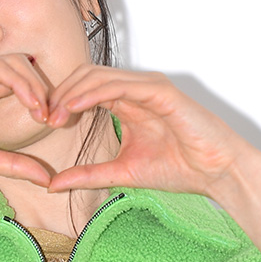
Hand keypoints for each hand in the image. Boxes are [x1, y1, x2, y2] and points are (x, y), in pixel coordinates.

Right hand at [0, 54, 51, 186]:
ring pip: (11, 63)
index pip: (15, 83)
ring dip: (34, 86)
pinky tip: (32, 104)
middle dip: (43, 90)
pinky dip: (19, 83)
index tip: (53, 123)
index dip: (39, 99)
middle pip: (19, 68)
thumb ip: (13, 165)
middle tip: (55, 116)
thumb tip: (47, 180)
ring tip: (44, 111)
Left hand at [45, 65, 252, 199]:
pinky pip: (119, 84)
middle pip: (85, 76)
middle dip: (59, 94)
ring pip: (97, 76)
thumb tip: (51, 185)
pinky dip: (92, 93)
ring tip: (54, 115)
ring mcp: (148, 86)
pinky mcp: (160, 90)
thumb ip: (87, 175)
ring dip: (70, 94)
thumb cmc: (179, 169)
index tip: (43, 123)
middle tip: (43, 118)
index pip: (83, 88)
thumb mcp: (121, 173)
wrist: (217, 172)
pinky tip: (73, 107)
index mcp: (127, 101)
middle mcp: (135, 88)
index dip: (60, 101)